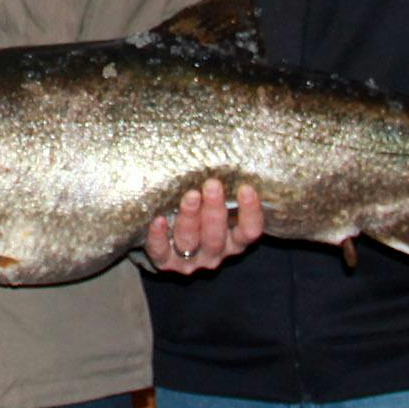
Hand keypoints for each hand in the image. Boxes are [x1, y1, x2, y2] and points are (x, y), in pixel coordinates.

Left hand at [147, 179, 262, 274]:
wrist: (168, 239)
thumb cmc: (200, 212)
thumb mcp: (215, 202)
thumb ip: (224, 186)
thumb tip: (229, 144)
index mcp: (234, 240)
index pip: (250, 231)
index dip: (250, 212)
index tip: (246, 187)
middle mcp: (215, 253)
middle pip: (217, 236)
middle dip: (214, 210)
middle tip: (212, 184)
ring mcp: (191, 262)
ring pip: (191, 242)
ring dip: (190, 218)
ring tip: (189, 195)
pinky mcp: (165, 264)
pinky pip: (160, 252)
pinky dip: (158, 237)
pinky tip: (158, 219)